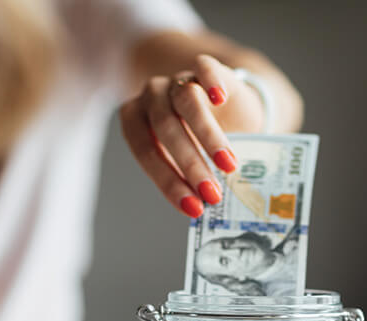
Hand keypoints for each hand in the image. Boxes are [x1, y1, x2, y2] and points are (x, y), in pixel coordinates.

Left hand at [119, 54, 263, 218]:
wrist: (230, 108)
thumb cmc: (200, 141)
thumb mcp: (188, 160)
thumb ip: (189, 178)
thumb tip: (201, 208)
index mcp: (137, 122)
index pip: (145, 151)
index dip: (168, 181)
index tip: (193, 207)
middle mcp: (152, 97)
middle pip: (165, 127)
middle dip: (190, 165)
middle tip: (212, 194)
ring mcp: (177, 79)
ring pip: (187, 102)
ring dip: (207, 136)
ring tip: (229, 166)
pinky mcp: (204, 67)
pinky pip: (205, 68)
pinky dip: (210, 81)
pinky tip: (220, 100)